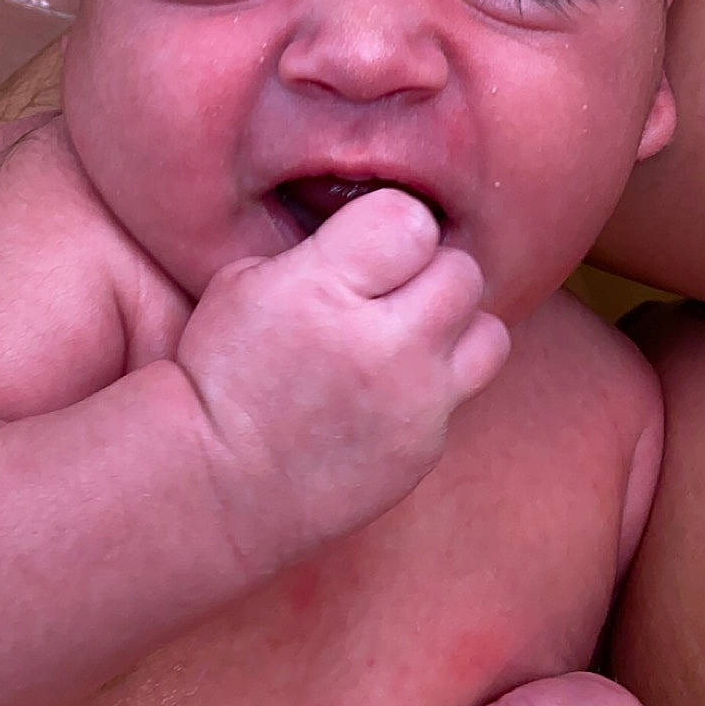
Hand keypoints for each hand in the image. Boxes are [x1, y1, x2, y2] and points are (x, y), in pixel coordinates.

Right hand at [176, 188, 508, 572]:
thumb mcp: (245, 281)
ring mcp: (414, 404)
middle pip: (462, 271)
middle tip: (388, 289)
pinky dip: (432, 385)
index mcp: (325, 290)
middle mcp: (383, 345)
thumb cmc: (222, 373)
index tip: (366, 244)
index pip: (411, 220)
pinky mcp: (426, 450)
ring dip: (454, 326)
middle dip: (427, 271)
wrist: (216, 485)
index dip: (390, 225)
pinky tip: (388, 391)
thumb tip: (378, 236)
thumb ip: (325, 252)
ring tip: (410, 334)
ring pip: (488, 331)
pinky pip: (460, 395)